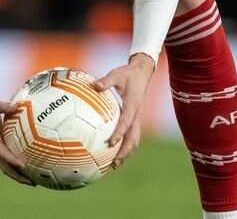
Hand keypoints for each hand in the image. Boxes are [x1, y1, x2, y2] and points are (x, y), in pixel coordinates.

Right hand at [0, 83, 32, 185]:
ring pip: (6, 166)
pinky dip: (17, 165)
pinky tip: (30, 167)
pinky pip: (8, 159)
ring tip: (33, 181)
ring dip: (18, 174)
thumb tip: (17, 106)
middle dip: (18, 176)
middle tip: (32, 183)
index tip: (24, 166)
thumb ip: (4, 106)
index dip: (12, 160)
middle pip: (4, 166)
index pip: (2, 152)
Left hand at [92, 53, 154, 168]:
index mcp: (132, 105)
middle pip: (133, 138)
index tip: (110, 143)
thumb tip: (94, 85)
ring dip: (126, 152)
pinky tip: (114, 151)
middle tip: (114, 163)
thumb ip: (106, 81)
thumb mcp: (116, 74)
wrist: (142, 73)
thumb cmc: (127, 74)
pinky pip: (131, 134)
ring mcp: (137, 118)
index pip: (126, 122)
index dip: (119, 133)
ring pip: (134, 139)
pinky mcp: (135, 118)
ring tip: (115, 164)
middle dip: (125, 151)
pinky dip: (125, 145)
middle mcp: (136, 114)